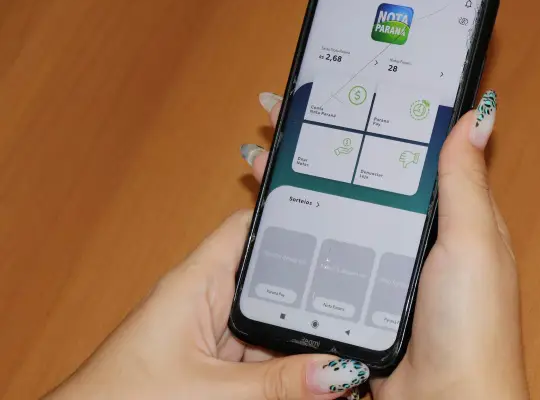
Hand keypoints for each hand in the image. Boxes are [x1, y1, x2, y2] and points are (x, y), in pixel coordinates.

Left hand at [45, 212, 368, 395]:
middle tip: (361, 297)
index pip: (249, 227)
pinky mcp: (216, 359)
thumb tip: (338, 371)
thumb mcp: (210, 391)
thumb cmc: (121, 399)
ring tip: (349, 340)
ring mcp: (213, 329)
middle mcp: (207, 297)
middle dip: (312, 289)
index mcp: (197, 281)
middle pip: (271, 276)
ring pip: (272, 318)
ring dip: (302, 333)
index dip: (289, 216)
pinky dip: (287, 363)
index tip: (336, 219)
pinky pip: (262, 350)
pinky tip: (315, 373)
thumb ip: (277, 384)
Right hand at [244, 91, 527, 398]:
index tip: (332, 93)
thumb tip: (477, 115)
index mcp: (448, 214)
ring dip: (302, 183)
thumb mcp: (474, 243)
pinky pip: (327, 253)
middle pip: (361, 178)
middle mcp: (415, 235)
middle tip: (280, 119)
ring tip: (265, 155)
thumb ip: (464, 182)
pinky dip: (299, 232)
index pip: (404, 152)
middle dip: (319, 146)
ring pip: (338, 212)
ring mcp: (384, 265)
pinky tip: (272, 215)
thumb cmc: (473, 329)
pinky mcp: (359, 294)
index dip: (368, 120)